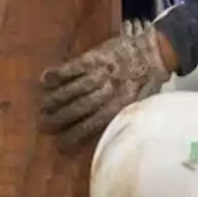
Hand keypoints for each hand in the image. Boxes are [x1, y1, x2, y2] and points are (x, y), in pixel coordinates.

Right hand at [39, 19, 169, 152]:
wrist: (155, 51)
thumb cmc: (147, 82)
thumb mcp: (139, 103)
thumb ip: (120, 116)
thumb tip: (102, 135)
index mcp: (122, 106)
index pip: (94, 124)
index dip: (76, 135)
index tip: (61, 145)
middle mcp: (110, 91)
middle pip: (81, 107)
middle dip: (61, 118)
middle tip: (44, 125)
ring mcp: (102, 72)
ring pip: (75, 88)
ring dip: (56, 98)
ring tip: (42, 107)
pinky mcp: (97, 55)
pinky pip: (75, 66)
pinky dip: (60, 73)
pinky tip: (45, 80)